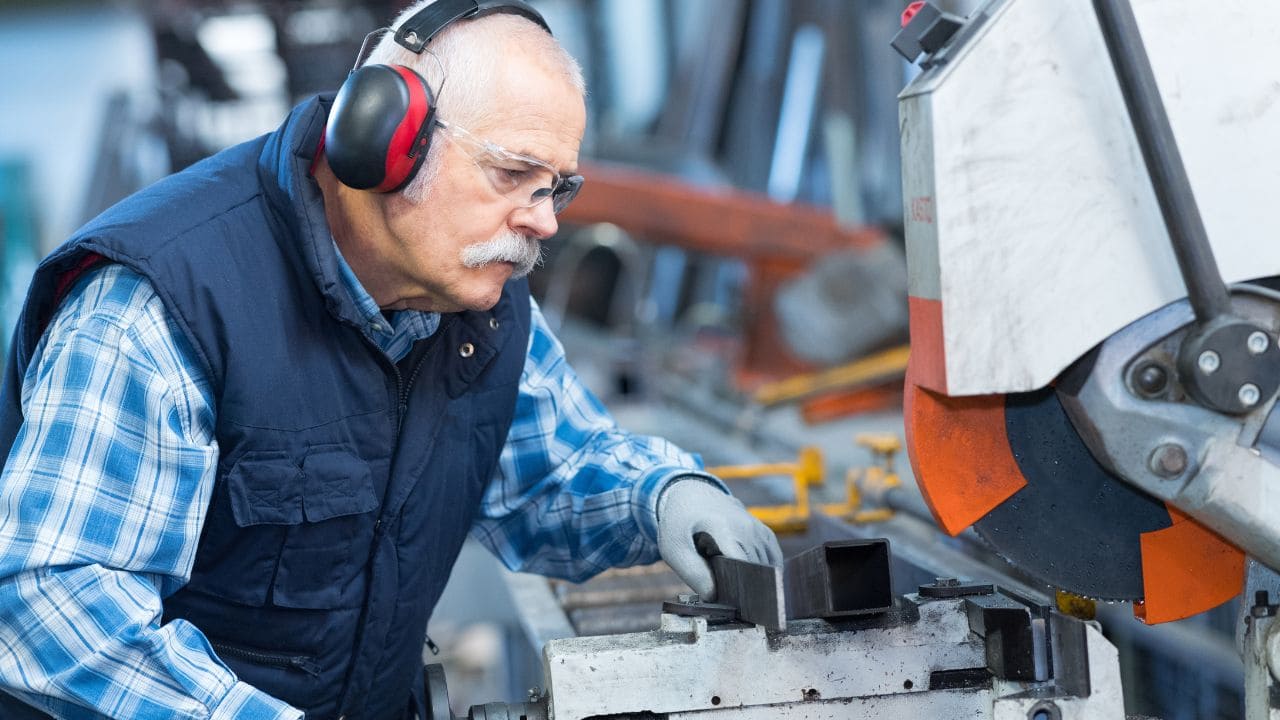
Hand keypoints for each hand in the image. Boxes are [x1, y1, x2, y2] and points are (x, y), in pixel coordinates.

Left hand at [656, 479, 783, 600]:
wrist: (691, 493)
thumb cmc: (680, 523)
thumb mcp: (674, 548)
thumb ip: (692, 573)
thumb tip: (714, 597)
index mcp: (722, 528)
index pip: (743, 565)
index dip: (742, 589)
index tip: (737, 606)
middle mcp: (745, 526)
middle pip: (757, 569)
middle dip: (749, 589)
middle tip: (737, 605)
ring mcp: (757, 527)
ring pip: (768, 565)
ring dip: (758, 580)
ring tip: (744, 593)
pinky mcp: (763, 530)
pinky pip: (773, 556)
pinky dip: (769, 571)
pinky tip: (757, 582)